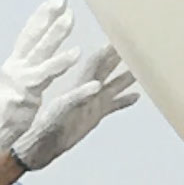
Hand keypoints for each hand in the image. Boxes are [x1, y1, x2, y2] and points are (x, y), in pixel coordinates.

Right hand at [0, 0, 75, 164]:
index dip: (42, 16)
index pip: (29, 34)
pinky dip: (62, 62)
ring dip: (56, 33)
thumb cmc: (8, 110)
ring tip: (70, 18)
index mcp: (15, 63)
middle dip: (48, 16)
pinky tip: (77, 53)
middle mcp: (16, 66)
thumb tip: (30, 56)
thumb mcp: (16, 83)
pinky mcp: (27, 92)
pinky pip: (48, 73)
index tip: (55, 0)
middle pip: (34, 36)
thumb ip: (26, 68)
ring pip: (42, 51)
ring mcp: (21, 78)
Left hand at [9, 32, 138, 173]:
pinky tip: (135, 96)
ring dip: (126, 77)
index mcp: (79, 87)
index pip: (96, 63)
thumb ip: (80, 97)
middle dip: (119, 57)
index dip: (107, 51)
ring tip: (141, 68)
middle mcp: (88, 92)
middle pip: (106, 69)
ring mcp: (92, 103)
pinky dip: (123, 101)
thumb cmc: (48, 127)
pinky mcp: (94, 115)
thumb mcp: (63, 110)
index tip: (119, 39)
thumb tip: (97, 86)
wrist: (42, 144)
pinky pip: (112, 105)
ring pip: (113, 86)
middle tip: (135, 45)